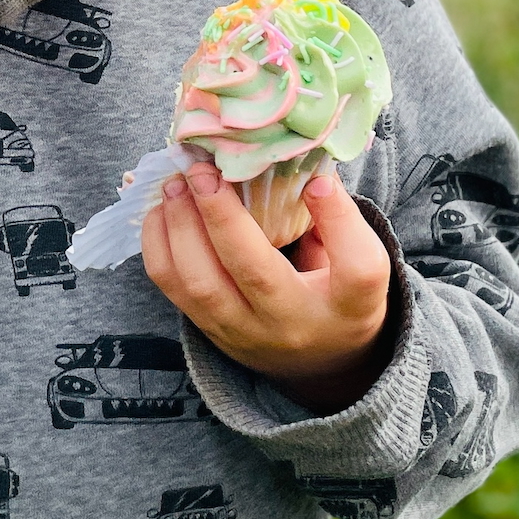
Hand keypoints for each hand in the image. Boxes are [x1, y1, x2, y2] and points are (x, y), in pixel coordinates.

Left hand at [142, 163, 392, 414]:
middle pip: (257, 272)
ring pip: (201, 284)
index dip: (340, 220)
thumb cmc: (336, 295)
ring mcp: (246, 333)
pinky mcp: (210, 331)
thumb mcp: (357, 263)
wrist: (316, 365)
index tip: (318, 180)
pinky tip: (163, 209)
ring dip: (181, 227)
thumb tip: (294, 154)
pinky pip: (172, 289)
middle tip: (204, 169)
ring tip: (176, 184)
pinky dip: (160, 243)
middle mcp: (296, 323)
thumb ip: (337, 218)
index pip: (358, 270)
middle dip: (223, 215)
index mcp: (351, 305)